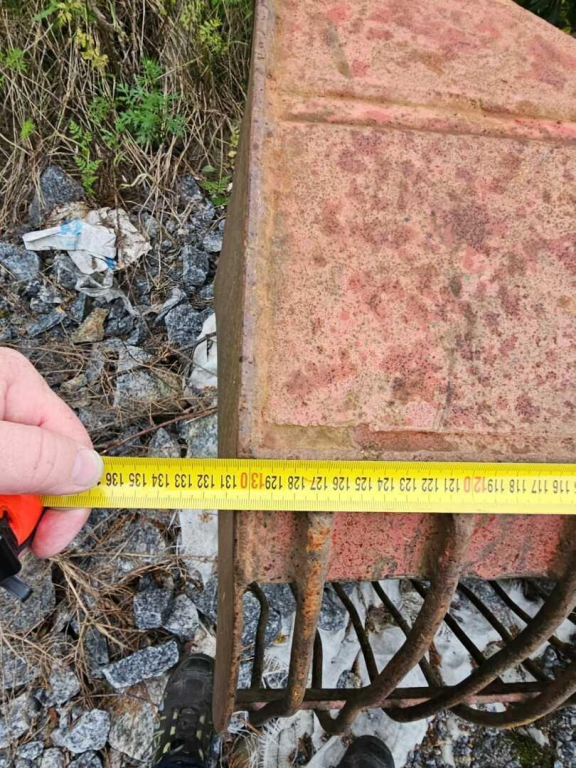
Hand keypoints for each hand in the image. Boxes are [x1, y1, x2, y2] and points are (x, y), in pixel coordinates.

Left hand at [0, 348, 102, 556]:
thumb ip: (36, 457)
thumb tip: (91, 470)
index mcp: (11, 379)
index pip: (72, 445)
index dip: (70, 500)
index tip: (50, 541)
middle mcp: (1, 398)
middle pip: (43, 463)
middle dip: (31, 507)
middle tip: (10, 538)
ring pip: (17, 477)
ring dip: (7, 511)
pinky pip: (1, 477)